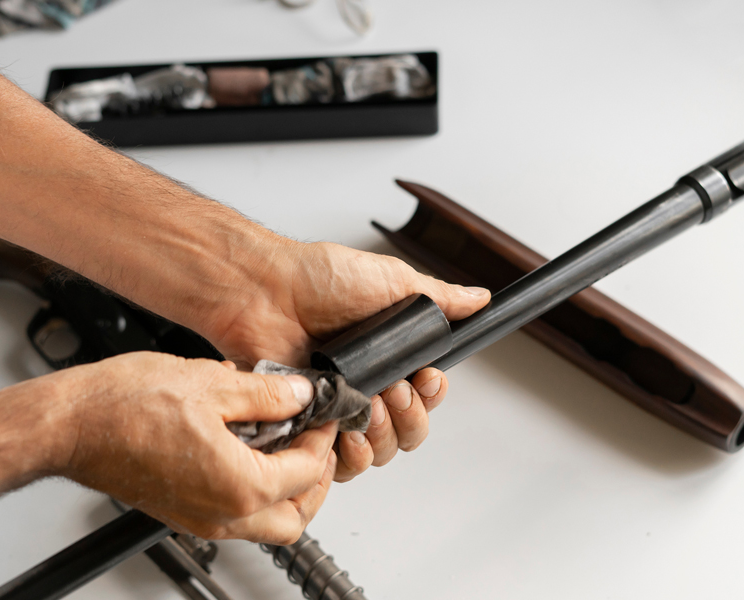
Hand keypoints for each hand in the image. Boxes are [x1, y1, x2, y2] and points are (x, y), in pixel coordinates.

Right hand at [56, 353, 337, 543]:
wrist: (70, 426)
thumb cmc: (124, 407)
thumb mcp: (213, 384)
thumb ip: (268, 395)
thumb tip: (300, 396)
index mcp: (239, 486)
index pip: (308, 472)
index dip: (323, 438)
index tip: (323, 414)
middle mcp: (222, 515)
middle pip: (296, 517)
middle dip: (315, 479)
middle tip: (314, 440)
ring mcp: (200, 519)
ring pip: (266, 523)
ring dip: (286, 490)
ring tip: (284, 444)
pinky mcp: (182, 512)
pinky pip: (235, 515)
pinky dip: (253, 489)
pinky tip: (245, 447)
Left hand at [170, 240, 488, 481]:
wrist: (265, 291)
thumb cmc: (318, 280)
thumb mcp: (391, 281)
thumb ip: (438, 299)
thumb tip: (478, 299)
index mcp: (387, 358)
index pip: (426, 397)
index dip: (432, 396)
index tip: (427, 378)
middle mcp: (365, 386)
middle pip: (409, 432)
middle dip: (410, 417)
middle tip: (392, 389)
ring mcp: (336, 408)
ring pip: (379, 451)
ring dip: (381, 434)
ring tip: (365, 403)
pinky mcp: (308, 425)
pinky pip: (336, 463)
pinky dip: (346, 454)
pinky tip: (343, 429)